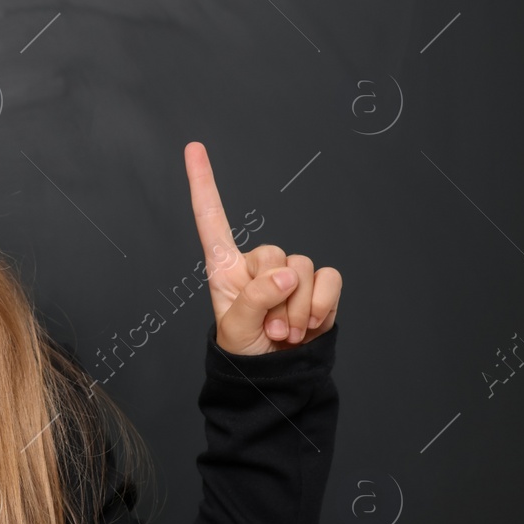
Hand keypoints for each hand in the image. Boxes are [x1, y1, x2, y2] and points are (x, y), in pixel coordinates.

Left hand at [184, 141, 341, 355]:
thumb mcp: (237, 329)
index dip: (202, 183)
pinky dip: (323, 305)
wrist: (277, 375)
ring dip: (298, 310)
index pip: (211, 219)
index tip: (193, 148)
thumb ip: (255, 300)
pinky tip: (310, 325)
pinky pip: (330, 279)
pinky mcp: (319, 285)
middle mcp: (258, 265)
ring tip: (285, 333)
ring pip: (304, 269)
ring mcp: (290, 274)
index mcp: (225, 268)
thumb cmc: (246, 351)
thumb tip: (287, 275)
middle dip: (275, 299)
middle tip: (268, 329)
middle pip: (274, 255)